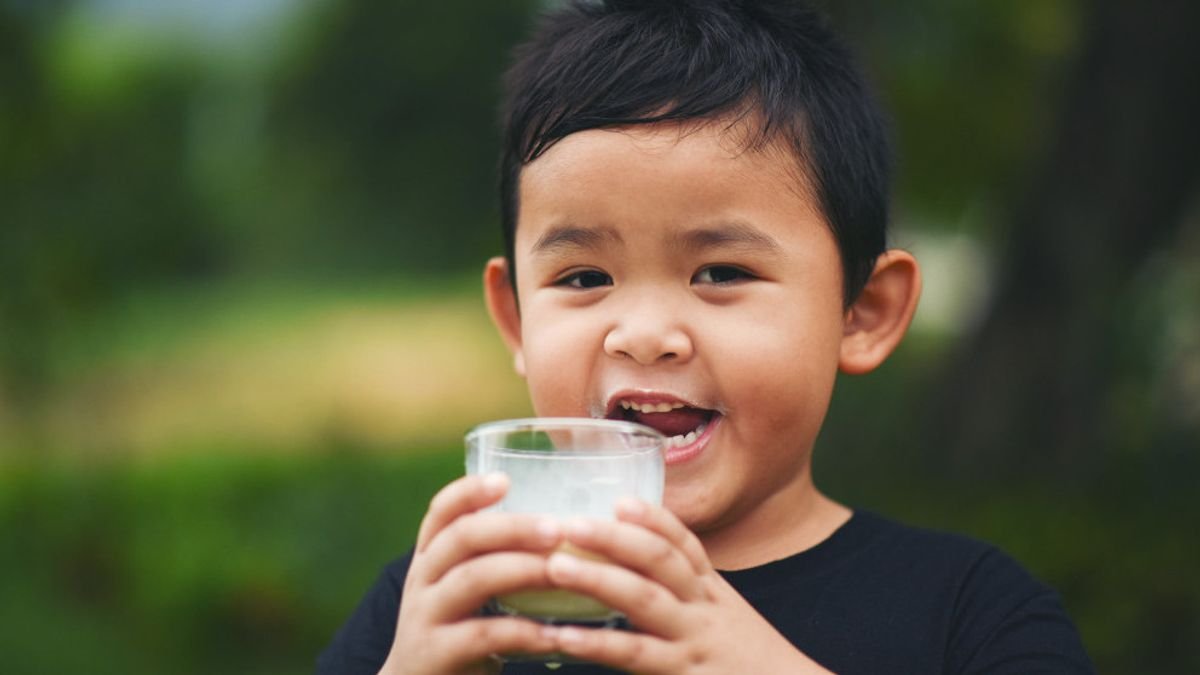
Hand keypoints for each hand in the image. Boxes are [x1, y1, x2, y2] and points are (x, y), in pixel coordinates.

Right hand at [379, 474, 563, 674]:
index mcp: (429, 557)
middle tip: (557, 529)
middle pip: (462, 537)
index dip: (470, 491)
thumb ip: (492, 559)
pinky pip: (483, 636)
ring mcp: (425, 617)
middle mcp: (422, 580)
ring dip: (523, 570)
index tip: (505, 479)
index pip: (441, 511)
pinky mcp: (437, 655)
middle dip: (512, 528)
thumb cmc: (455, 631)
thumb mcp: (460, 589)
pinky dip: (523, 632)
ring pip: (472, 579)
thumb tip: (563, 528)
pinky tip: (555, 634)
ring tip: (563, 572)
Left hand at [541, 499, 833, 673]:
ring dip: (599, 579)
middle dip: (616, 538)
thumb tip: (636, 576)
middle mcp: (706, 610)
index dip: (654, 519)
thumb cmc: (748, 668)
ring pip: (647, 601)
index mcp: (714, 594)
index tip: (620, 499)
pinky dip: (598, 644)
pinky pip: (637, 655)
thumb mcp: (726, 625)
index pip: (686, 545)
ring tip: (556, 566)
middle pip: (662, 562)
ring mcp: (695, 642)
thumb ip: (689, 600)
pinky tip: (564, 635)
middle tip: (572, 523)